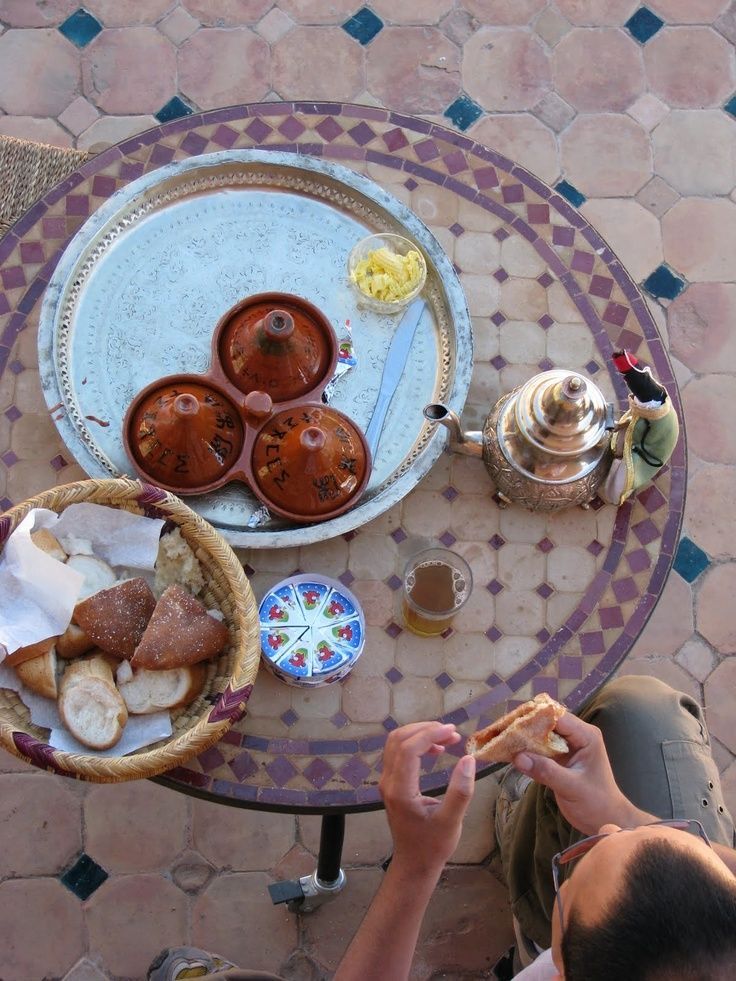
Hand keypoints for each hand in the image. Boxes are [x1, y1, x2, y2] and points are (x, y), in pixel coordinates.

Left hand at [379, 722, 475, 876]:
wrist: (414, 864)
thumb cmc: (433, 846)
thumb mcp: (451, 821)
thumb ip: (460, 791)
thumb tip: (468, 759)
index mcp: (400, 790)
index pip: (409, 749)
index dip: (430, 735)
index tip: (453, 732)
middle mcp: (388, 782)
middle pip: (399, 740)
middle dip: (425, 730)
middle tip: (452, 733)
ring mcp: (387, 782)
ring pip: (396, 743)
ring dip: (420, 734)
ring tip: (446, 739)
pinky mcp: (391, 783)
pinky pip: (398, 753)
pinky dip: (416, 744)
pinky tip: (435, 750)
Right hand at [512, 712, 650, 835]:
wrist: (605, 820)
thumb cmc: (597, 803)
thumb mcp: (572, 787)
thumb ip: (546, 771)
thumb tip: (517, 757)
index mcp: (585, 735)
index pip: (557, 717)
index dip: (534, 716)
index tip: (512, 722)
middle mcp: (576, 736)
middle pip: (546, 722)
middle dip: (524, 725)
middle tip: (500, 729)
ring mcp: (566, 746)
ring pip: (540, 734)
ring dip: (521, 736)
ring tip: (498, 738)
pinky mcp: (558, 758)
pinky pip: (538, 748)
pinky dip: (524, 749)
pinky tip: (507, 751)